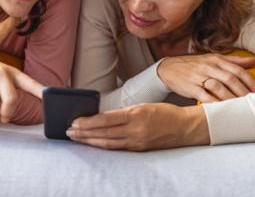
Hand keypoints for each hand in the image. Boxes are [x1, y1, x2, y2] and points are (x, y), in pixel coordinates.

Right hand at [0, 55, 43, 122]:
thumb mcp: (6, 82)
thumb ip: (10, 98)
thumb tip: (7, 118)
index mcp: (14, 74)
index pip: (31, 84)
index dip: (41, 92)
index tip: (51, 98)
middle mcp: (2, 72)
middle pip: (11, 99)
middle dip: (7, 112)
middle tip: (4, 116)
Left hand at [66, 103, 208, 150]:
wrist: (185, 128)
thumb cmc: (165, 113)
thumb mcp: (143, 106)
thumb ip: (124, 113)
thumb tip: (102, 117)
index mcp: (136, 114)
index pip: (105, 119)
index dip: (88, 122)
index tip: (75, 122)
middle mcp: (136, 129)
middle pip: (104, 133)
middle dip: (84, 133)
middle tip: (69, 131)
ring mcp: (138, 142)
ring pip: (108, 143)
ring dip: (90, 141)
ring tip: (76, 138)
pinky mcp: (140, 149)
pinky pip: (118, 148)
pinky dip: (104, 146)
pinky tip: (94, 144)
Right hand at [157, 53, 254, 102]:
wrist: (169, 68)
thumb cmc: (194, 65)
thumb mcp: (212, 59)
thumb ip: (233, 61)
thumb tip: (253, 61)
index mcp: (215, 60)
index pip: (237, 69)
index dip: (250, 81)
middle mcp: (208, 67)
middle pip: (230, 78)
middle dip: (244, 91)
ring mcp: (199, 77)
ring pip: (218, 87)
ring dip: (231, 98)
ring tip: (242, 108)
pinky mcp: (190, 87)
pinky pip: (204, 96)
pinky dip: (214, 103)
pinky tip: (223, 109)